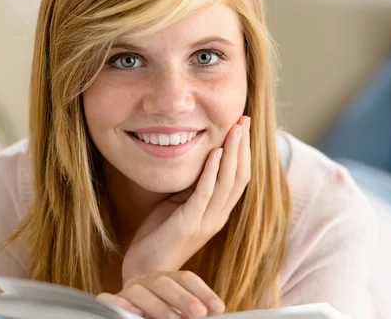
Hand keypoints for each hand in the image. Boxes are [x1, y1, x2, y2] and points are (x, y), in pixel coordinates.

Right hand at [97, 270, 225, 318]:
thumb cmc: (159, 316)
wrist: (132, 315)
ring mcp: (129, 291)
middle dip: (184, 298)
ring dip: (159, 307)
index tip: (219, 309)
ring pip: (142, 291)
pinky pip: (113, 301)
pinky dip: (122, 307)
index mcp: (166, 280)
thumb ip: (190, 312)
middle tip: (200, 314)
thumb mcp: (177, 313)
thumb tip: (214, 313)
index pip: (186, 278)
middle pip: (166, 282)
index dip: (204, 292)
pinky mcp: (110, 302)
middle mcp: (147, 281)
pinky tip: (134, 315)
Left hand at [122, 116, 250, 282]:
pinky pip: (205, 194)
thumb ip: (195, 185)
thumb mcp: (181, 203)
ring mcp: (206, 221)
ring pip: (228, 183)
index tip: (243, 125)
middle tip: (244, 120)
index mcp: (219, 211)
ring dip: (233, 153)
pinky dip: (212, 172)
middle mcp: (219, 216)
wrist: (145, 270)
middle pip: (240, 176)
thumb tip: (201, 156)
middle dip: (243, 146)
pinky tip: (216, 153)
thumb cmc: (161, 234)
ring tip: (235, 129)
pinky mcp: (189, 224)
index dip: (244, 151)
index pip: (240, 177)